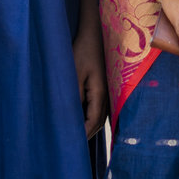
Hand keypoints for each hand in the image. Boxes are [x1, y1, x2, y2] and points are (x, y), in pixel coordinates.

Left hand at [73, 22, 108, 137]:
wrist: (96, 33)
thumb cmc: (83, 50)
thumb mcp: (74, 72)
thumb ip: (74, 95)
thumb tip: (71, 117)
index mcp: (100, 93)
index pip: (92, 122)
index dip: (81, 134)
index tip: (70, 144)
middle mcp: (108, 95)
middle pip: (97, 123)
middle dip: (85, 134)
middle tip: (70, 145)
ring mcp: (108, 91)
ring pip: (99, 117)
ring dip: (88, 126)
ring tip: (74, 135)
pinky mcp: (105, 87)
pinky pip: (99, 108)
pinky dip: (90, 117)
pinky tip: (80, 118)